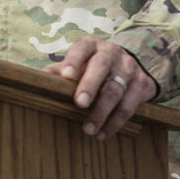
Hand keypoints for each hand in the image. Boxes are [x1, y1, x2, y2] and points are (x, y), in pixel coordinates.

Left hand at [44, 36, 158, 139]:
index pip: (82, 48)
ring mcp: (128, 68)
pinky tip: (103, 133)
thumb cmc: (95, 65)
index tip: (66, 75)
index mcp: (92, 45)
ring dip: (101, 111)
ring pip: (115, 89)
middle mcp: (111, 53)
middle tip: (79, 103)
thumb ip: (60, 70)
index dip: (74, 60)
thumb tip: (38, 80)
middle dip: (90, 85)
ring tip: (88, 129)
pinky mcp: (142, 85)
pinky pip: (129, 106)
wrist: (135, 62)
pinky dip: (115, 122)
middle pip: (101, 66)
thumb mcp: (80, 62)